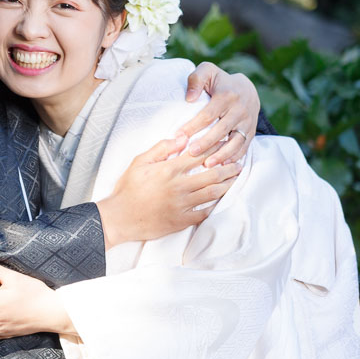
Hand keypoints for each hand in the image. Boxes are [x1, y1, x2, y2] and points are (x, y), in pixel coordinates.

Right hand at [96, 133, 240, 247]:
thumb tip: (183, 138)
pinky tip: (221, 199)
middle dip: (229, 167)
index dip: (215, 148)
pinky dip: (215, 205)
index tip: (225, 143)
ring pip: (213, 192)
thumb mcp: (139, 162)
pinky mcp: (182, 220)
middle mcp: (179, 186)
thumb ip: (161, 149)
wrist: (120, 218)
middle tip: (238, 164)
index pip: (199, 155)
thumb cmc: (127, 189)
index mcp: (169, 169)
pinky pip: (205, 212)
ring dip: (227, 184)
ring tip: (235, 179)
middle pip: (213, 173)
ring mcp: (182, 204)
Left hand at [182, 62, 260, 165]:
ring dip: (222, 154)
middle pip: (222, 130)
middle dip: (206, 143)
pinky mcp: (251, 132)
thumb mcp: (207, 72)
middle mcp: (240, 110)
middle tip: (191, 153)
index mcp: (227, 96)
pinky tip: (223, 166)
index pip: (208, 114)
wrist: (247, 88)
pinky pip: (244, 147)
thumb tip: (189, 98)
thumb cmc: (219, 81)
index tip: (179, 136)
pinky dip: (235, 157)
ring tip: (208, 164)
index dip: (193, 126)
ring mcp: (248, 122)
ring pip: (236, 141)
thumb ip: (196, 80)